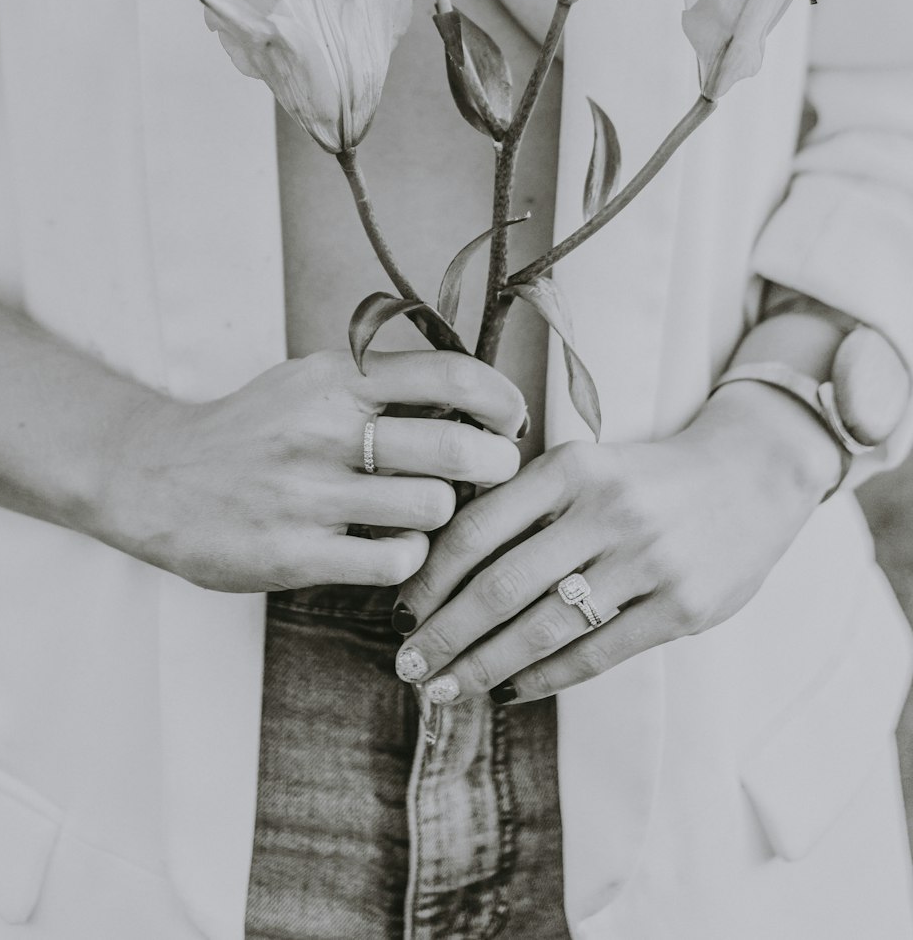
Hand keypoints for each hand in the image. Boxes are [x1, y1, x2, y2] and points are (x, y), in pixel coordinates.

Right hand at [93, 348, 524, 592]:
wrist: (154, 477)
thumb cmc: (249, 429)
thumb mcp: (307, 382)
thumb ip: (377, 383)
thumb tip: (472, 392)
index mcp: (333, 379)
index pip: (447, 376)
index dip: (499, 397)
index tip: (510, 419)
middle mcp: (323, 431)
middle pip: (454, 448)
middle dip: (494, 464)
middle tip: (495, 471)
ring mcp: (308, 494)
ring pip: (431, 507)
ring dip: (445, 513)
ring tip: (429, 510)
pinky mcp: (295, 553)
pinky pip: (394, 559)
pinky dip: (410, 557)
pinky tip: (394, 547)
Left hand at [392, 381, 840, 703]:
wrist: (753, 473)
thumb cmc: (647, 476)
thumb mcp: (586, 466)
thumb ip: (527, 505)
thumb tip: (442, 566)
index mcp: (571, 468)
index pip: (478, 527)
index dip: (431, 577)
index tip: (401, 611)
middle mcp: (605, 510)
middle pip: (501, 587)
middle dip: (445, 635)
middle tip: (409, 667)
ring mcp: (647, 561)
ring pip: (544, 628)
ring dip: (485, 666)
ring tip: (448, 688)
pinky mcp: (682, 607)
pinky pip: (598, 653)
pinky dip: (547, 677)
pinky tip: (513, 689)